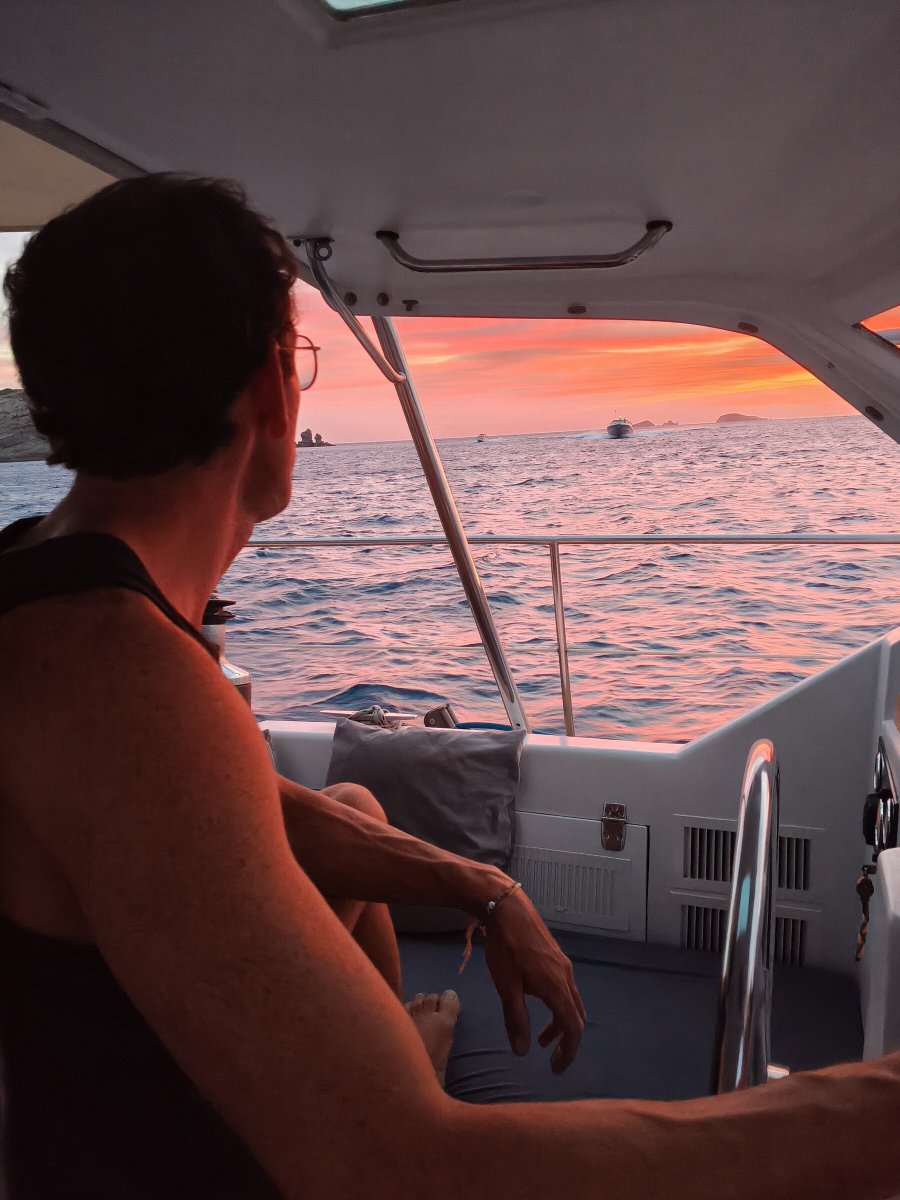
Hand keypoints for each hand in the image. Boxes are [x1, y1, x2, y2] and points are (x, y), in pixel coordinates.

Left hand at [482, 889, 585, 1072]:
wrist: (507, 908)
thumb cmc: (505, 947)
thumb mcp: (507, 987)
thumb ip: (516, 1019)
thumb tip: (522, 1052)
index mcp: (557, 987)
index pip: (572, 1028)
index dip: (568, 1052)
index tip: (556, 1069)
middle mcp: (566, 977)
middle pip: (576, 1017)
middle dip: (567, 1042)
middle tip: (554, 1060)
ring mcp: (562, 965)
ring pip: (570, 1002)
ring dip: (560, 1024)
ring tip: (543, 1040)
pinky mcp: (554, 957)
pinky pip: (563, 989)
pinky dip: (556, 1006)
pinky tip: (538, 1005)